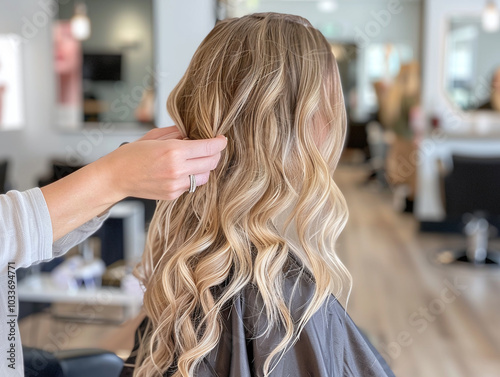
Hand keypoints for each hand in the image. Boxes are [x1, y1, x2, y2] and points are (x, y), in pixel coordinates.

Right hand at [100, 127, 227, 200]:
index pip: (208, 147)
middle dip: (215, 154)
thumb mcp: (154, 136)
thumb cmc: (131, 154)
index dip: (219, 142)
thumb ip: (177, 132)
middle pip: (211, 162)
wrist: (115, 177)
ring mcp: (176, 184)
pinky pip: (192, 185)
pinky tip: (183, 170)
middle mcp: (177, 169)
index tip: (222, 139)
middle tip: (212, 148)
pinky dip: (192, 177)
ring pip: (205, 176)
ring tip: (196, 160)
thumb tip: (194, 131)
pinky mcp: (173, 194)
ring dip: (205, 167)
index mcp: (173, 151)